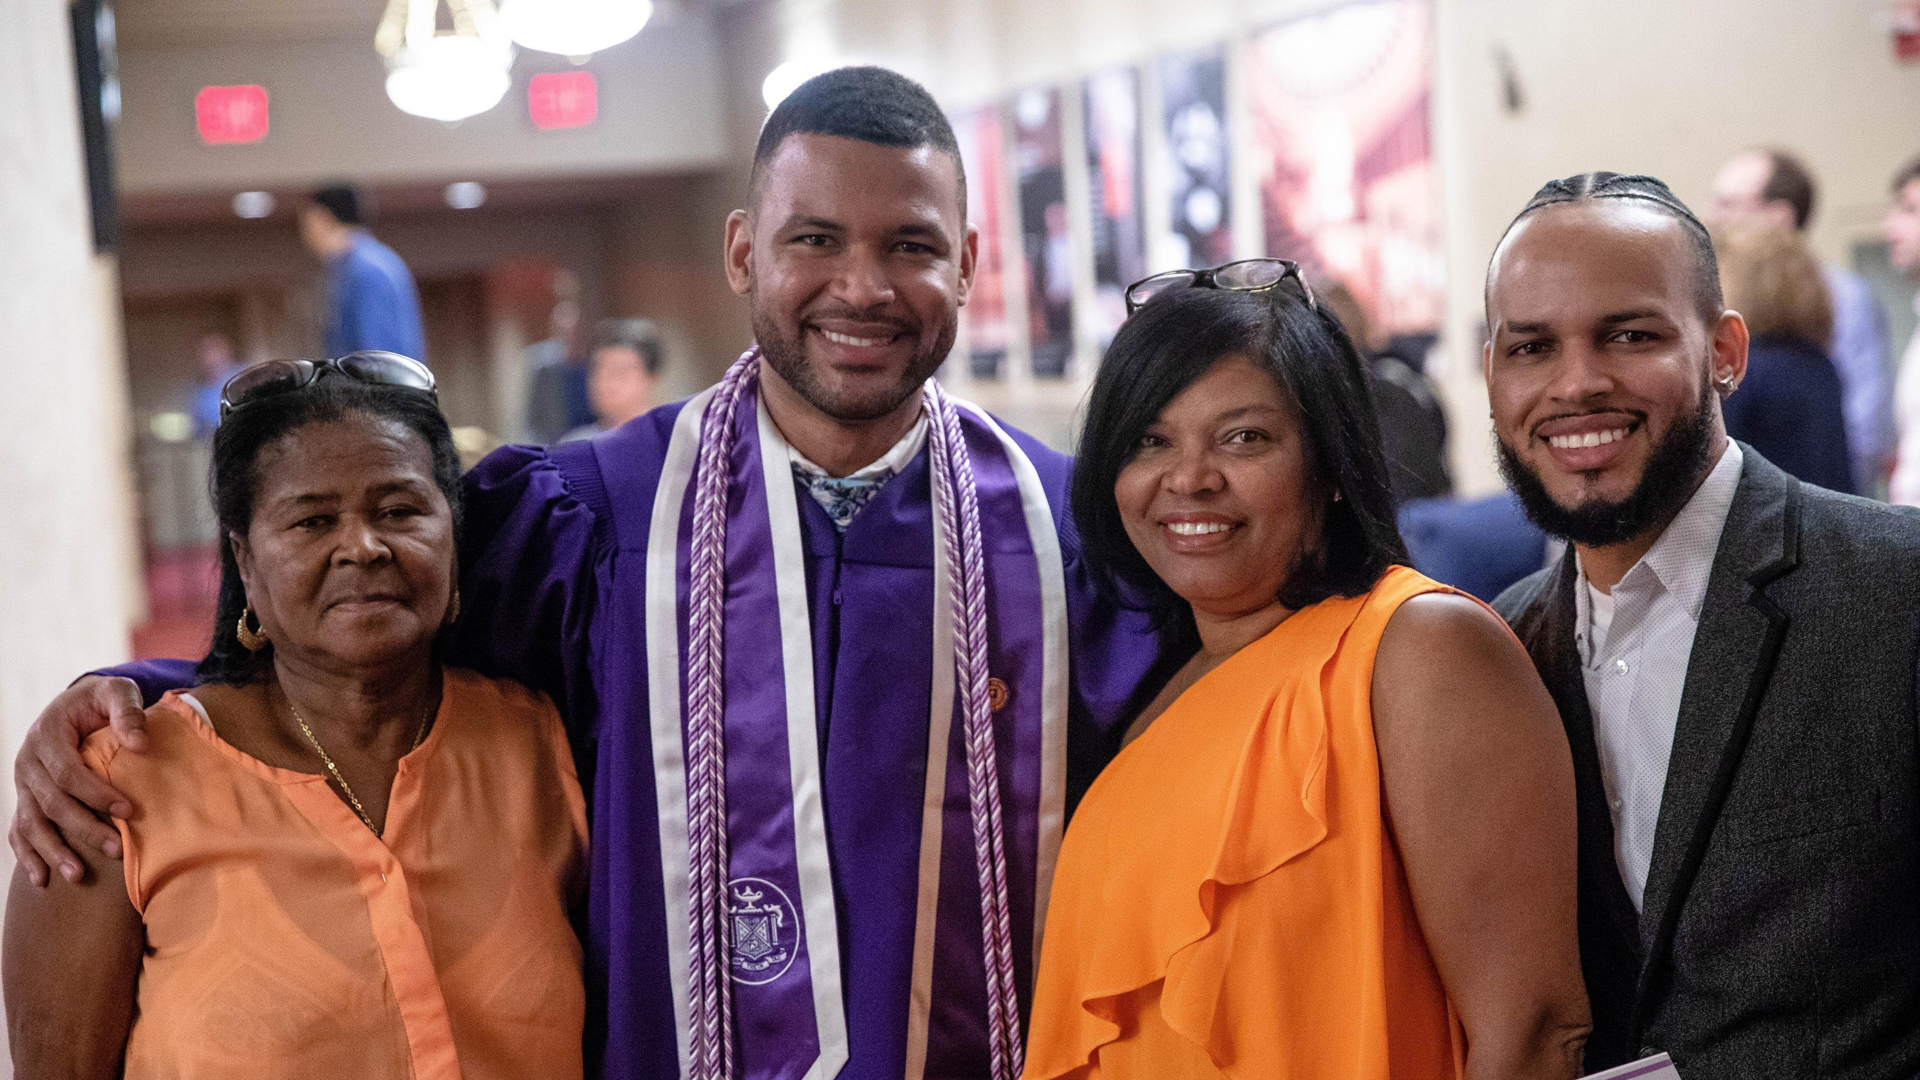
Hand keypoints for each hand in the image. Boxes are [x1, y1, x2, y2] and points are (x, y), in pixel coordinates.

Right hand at [10, 676, 147, 886]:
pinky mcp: (25, 797)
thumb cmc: (101, 700)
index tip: (128, 811)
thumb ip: (127, 711)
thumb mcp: (116, 692)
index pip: (68, 772)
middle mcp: (27, 760)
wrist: (76, 704)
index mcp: (47, 734)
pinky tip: (41, 879)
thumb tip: (140, 744)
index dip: (96, 794)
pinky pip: (19, 829)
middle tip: (117, 849)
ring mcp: (22, 782)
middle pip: (51, 803)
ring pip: (32, 822)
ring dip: (53, 851)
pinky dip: (28, 854)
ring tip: (78, 875)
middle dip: (84, 828)